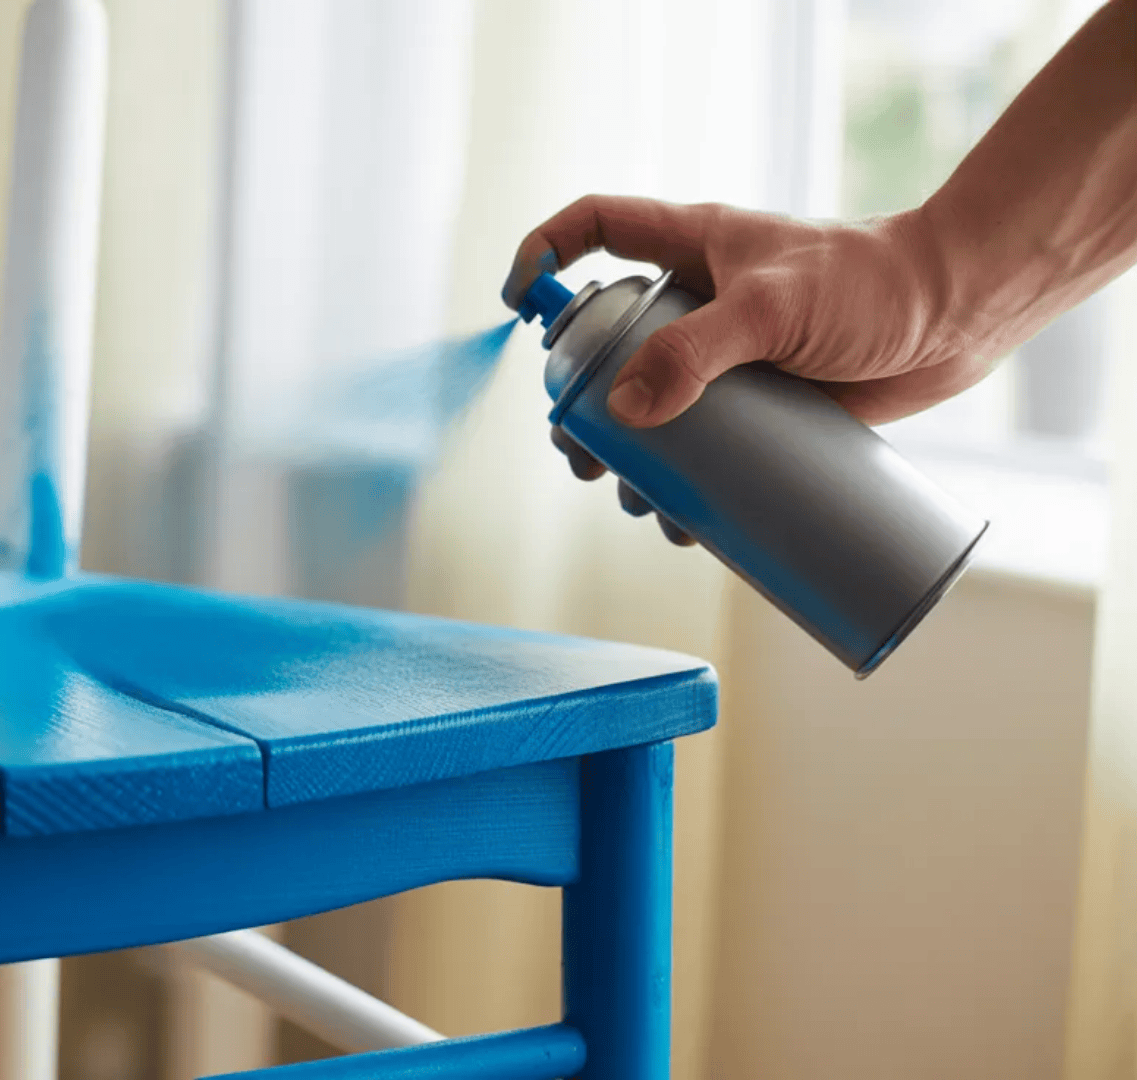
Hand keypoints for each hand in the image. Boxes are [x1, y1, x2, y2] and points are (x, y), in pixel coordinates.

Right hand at [506, 195, 993, 543]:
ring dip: (628, 462)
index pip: (594, 228)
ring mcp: (729, 359)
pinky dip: (687, 488)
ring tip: (632, 499)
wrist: (960, 315)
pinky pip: (707, 449)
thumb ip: (697, 353)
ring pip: (651, 410)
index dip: (544, 254)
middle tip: (578, 452)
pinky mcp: (763, 407)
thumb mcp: (773, 307)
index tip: (517, 302)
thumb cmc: (871, 284)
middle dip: (578, 405)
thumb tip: (626, 413)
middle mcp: (698, 302)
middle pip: (606, 346)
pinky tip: (683, 522)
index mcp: (690, 248)